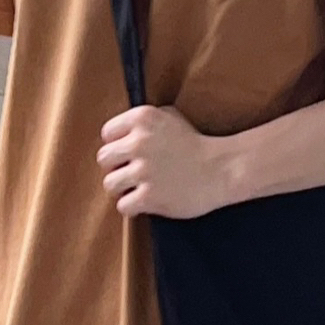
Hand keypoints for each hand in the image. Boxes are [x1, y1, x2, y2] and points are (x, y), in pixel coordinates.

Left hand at [97, 105, 229, 219]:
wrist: (220, 169)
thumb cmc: (194, 143)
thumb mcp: (170, 117)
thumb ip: (143, 122)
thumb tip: (120, 133)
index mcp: (142, 119)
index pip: (107, 133)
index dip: (117, 145)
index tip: (130, 154)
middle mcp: (139, 142)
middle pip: (103, 159)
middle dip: (116, 167)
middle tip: (132, 174)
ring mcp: (143, 171)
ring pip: (109, 184)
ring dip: (122, 189)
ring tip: (137, 189)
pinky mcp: (149, 196)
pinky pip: (123, 206)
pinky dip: (131, 207)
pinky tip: (144, 203)